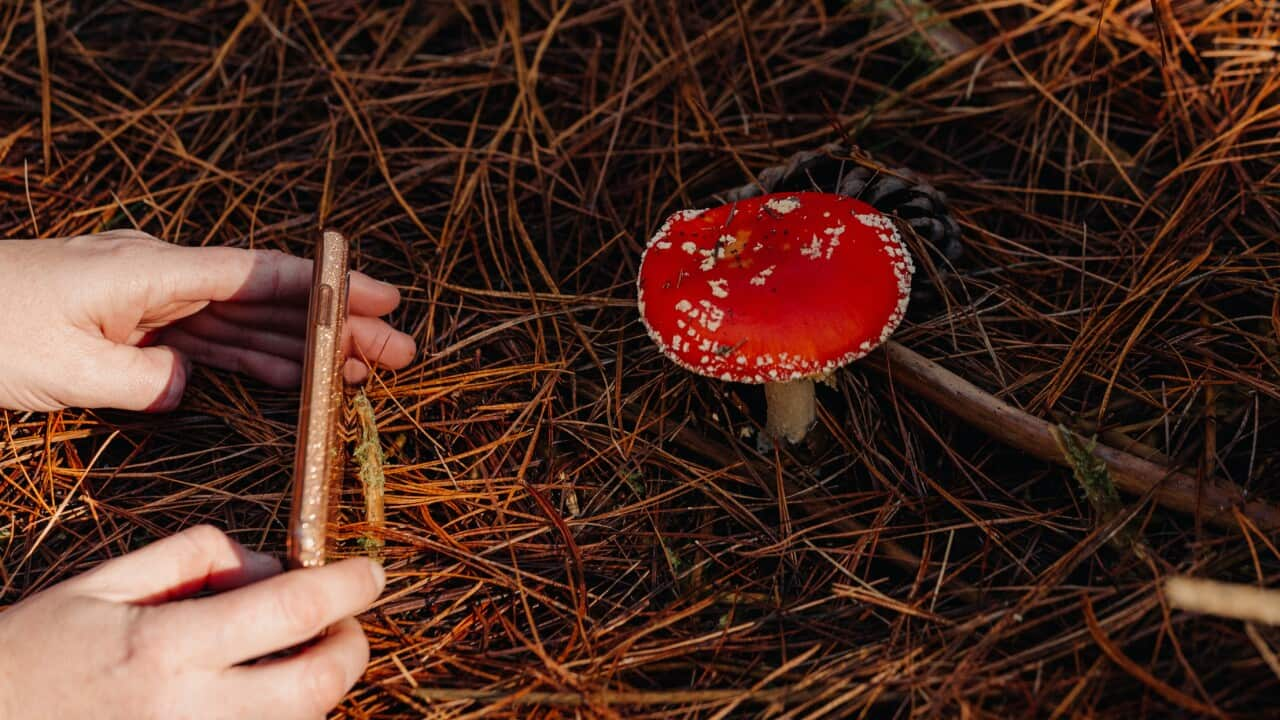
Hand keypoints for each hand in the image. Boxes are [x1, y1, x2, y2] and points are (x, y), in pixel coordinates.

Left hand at [0, 230, 416, 411]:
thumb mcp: (66, 367)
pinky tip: (298, 377)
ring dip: (307, 348)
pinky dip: (256, 360)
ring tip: (366, 372)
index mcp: (155, 271)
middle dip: (337, 325)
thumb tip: (190, 385)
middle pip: (269, 301)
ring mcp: (152, 302)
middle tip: (400, 352)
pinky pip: (212, 344)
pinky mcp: (137, 328)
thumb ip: (145, 379)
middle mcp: (164, 279)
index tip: (383, 298)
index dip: (328, 287)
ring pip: (248, 325)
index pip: (260, 275)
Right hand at [0, 525, 384, 719]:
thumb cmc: (33, 654)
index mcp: (165, 648)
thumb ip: (194, 558)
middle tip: (343, 623)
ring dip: (314, 690)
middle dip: (350, 649)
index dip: (348, 586)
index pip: (293, 608)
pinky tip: (257, 696)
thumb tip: (273, 565)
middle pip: (316, 688)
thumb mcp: (103, 584)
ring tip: (291, 658)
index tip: (371, 572)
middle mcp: (188, 713)